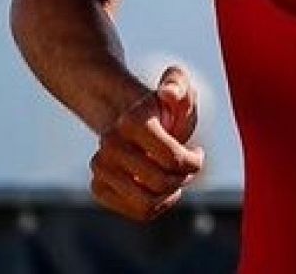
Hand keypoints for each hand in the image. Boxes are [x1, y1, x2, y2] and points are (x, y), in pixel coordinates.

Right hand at [89, 66, 204, 220]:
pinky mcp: (98, 187)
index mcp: (131, 120)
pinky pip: (136, 212)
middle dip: (182, 178)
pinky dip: (155, 206)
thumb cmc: (163, 108)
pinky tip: (160, 190)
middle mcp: (110, 143)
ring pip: (147, 204)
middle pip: (161, 183)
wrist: (132, 121)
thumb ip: (178, 83)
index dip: (193, 161)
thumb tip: (168, 93)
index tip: (197, 152)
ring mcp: (100, 167)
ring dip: (169, 195)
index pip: (172, 158)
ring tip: (174, 178)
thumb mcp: (178, 87)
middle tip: (186, 165)